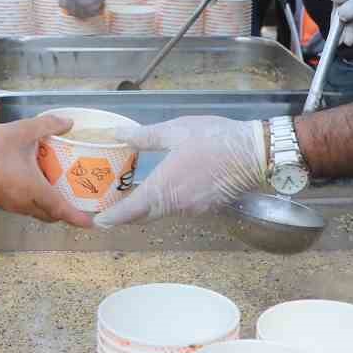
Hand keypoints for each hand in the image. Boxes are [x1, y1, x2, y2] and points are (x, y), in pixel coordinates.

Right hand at [0, 115, 94, 227]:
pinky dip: (36, 201)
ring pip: (37, 212)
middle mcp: (23, 203)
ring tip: (61, 188)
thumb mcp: (23, 131)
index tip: (90, 223)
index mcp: (32, 190)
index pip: (60, 209)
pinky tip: (38, 183)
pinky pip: (25, 207)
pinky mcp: (2, 201)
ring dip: (50, 206)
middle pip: (50, 215)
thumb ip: (48, 125)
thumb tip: (69, 123)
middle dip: (65, 211)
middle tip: (77, 198)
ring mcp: (11, 205)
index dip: (76, 217)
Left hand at [59, 0, 120, 17]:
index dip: (70, 6)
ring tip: (98, 4)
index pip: (62, 2)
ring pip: (81, 14)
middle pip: (70, 10)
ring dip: (89, 11)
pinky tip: (102, 4)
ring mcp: (78, 1)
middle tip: (88, 9)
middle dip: (79, 11)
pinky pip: (91, 14)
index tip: (77, 7)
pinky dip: (97, 10)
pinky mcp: (87, 7)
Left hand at [93, 116, 265, 227]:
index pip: (132, 210)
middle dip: (126, 214)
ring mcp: (193, 209)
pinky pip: (179, 208)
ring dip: (146, 207)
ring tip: (131, 195)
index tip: (97, 222)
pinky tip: (164, 189)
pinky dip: (165, 203)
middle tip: (108, 207)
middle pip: (145, 215)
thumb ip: (145, 136)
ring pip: (162, 212)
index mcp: (165, 187)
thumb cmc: (214, 139)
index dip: (113, 218)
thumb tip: (118, 133)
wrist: (254, 153)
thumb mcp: (176, 130)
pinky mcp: (206, 207)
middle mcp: (177, 205)